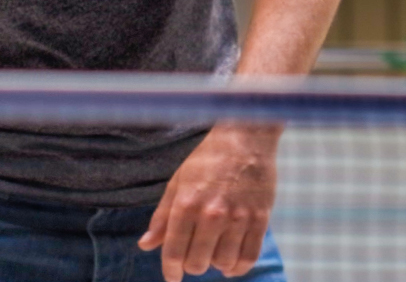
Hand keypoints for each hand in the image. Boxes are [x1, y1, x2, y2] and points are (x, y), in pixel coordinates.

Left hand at [139, 123, 279, 280]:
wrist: (247, 137)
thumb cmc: (208, 159)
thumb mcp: (178, 182)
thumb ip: (162, 216)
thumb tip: (145, 245)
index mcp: (187, 204)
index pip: (174, 252)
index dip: (170, 270)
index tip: (172, 276)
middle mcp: (212, 213)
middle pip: (197, 263)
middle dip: (192, 266)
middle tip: (194, 259)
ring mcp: (238, 217)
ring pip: (223, 263)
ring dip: (216, 265)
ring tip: (214, 256)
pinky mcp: (260, 218)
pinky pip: (249, 256)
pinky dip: (239, 267)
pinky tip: (232, 265)